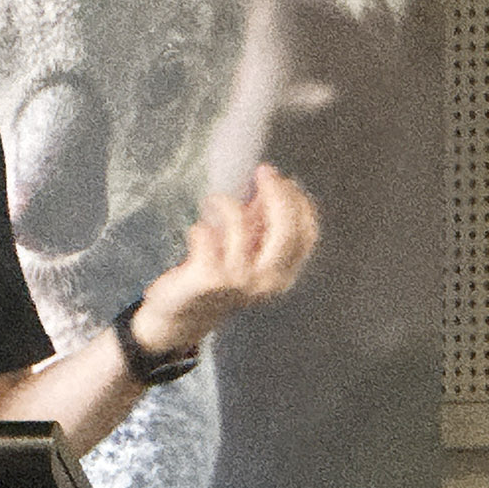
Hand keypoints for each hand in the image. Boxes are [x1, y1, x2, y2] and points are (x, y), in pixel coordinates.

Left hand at [130, 163, 319, 354]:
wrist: (182, 315)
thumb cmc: (216, 275)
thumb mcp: (247, 249)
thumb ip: (262, 221)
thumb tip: (272, 182)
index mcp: (284, 274)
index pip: (306, 234)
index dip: (298, 202)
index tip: (282, 179)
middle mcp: (267, 280)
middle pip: (286, 231)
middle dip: (278, 195)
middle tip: (264, 171)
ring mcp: (239, 281)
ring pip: (240, 226)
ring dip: (226, 204)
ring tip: (213, 201)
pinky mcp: (209, 278)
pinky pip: (206, 236)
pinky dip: (200, 226)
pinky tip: (197, 230)